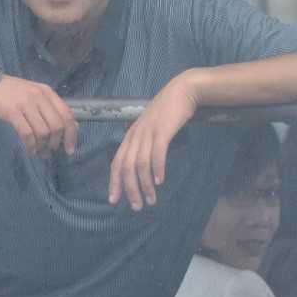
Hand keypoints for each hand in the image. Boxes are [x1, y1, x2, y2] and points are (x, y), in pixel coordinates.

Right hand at [0, 76, 78, 156]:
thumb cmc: (10, 92)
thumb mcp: (34, 95)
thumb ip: (50, 108)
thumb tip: (71, 127)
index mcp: (47, 92)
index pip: (67, 115)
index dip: (72, 135)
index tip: (69, 149)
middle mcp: (40, 96)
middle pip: (56, 126)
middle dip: (55, 143)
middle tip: (49, 152)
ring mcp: (26, 103)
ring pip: (43, 131)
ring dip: (42, 146)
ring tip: (38, 152)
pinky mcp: (12, 111)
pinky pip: (27, 133)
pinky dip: (31, 145)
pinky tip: (29, 150)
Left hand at [109, 73, 198, 210]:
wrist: (182, 90)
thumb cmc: (168, 110)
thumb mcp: (151, 127)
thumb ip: (144, 142)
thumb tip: (143, 163)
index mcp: (131, 135)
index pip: (117, 162)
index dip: (114, 182)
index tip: (114, 200)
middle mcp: (135, 135)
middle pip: (127, 167)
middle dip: (129, 189)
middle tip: (136, 207)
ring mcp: (148, 132)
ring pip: (140, 164)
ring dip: (144, 185)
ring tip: (151, 200)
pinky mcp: (162, 130)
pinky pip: (157, 153)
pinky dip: (157, 168)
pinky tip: (160, 181)